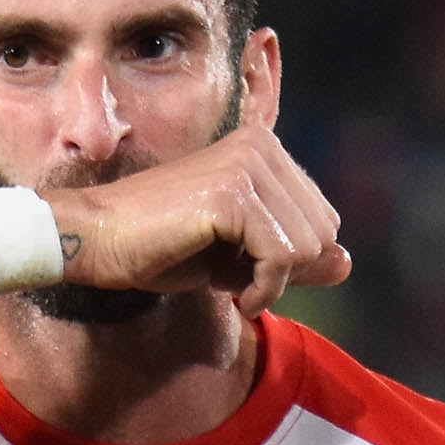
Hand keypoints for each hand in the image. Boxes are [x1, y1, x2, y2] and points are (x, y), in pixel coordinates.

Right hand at [46, 125, 349, 313]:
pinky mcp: (232, 195)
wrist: (97, 239)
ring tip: (238, 289)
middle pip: (323, 231)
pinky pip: (282, 257)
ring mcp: (247, 166)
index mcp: (264, 148)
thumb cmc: (158, 246)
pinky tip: (238, 297)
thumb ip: (293, 257)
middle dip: (289, 271)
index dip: (293, 259)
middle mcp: (261, 146)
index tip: (250, 272)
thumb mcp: (237, 255)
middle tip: (243, 284)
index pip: (323, 218)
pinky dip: (265, 289)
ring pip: (309, 246)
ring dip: (276, 283)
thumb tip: (347, 263)